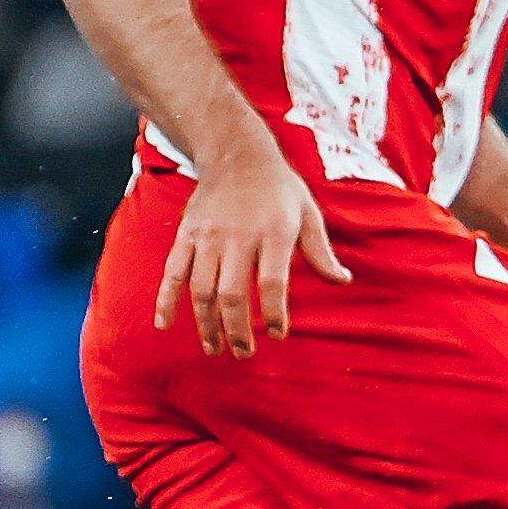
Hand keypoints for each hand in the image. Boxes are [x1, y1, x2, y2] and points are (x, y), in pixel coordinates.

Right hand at [159, 151, 349, 356]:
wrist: (238, 155)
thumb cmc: (280, 189)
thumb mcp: (308, 213)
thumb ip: (321, 251)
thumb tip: (343, 280)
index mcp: (274, 233)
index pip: (272, 283)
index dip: (274, 313)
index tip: (278, 334)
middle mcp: (238, 237)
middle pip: (232, 293)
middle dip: (237, 329)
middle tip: (244, 353)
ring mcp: (207, 237)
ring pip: (201, 289)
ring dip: (206, 324)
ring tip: (214, 348)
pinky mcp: (185, 235)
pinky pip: (172, 272)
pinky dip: (165, 300)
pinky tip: (164, 324)